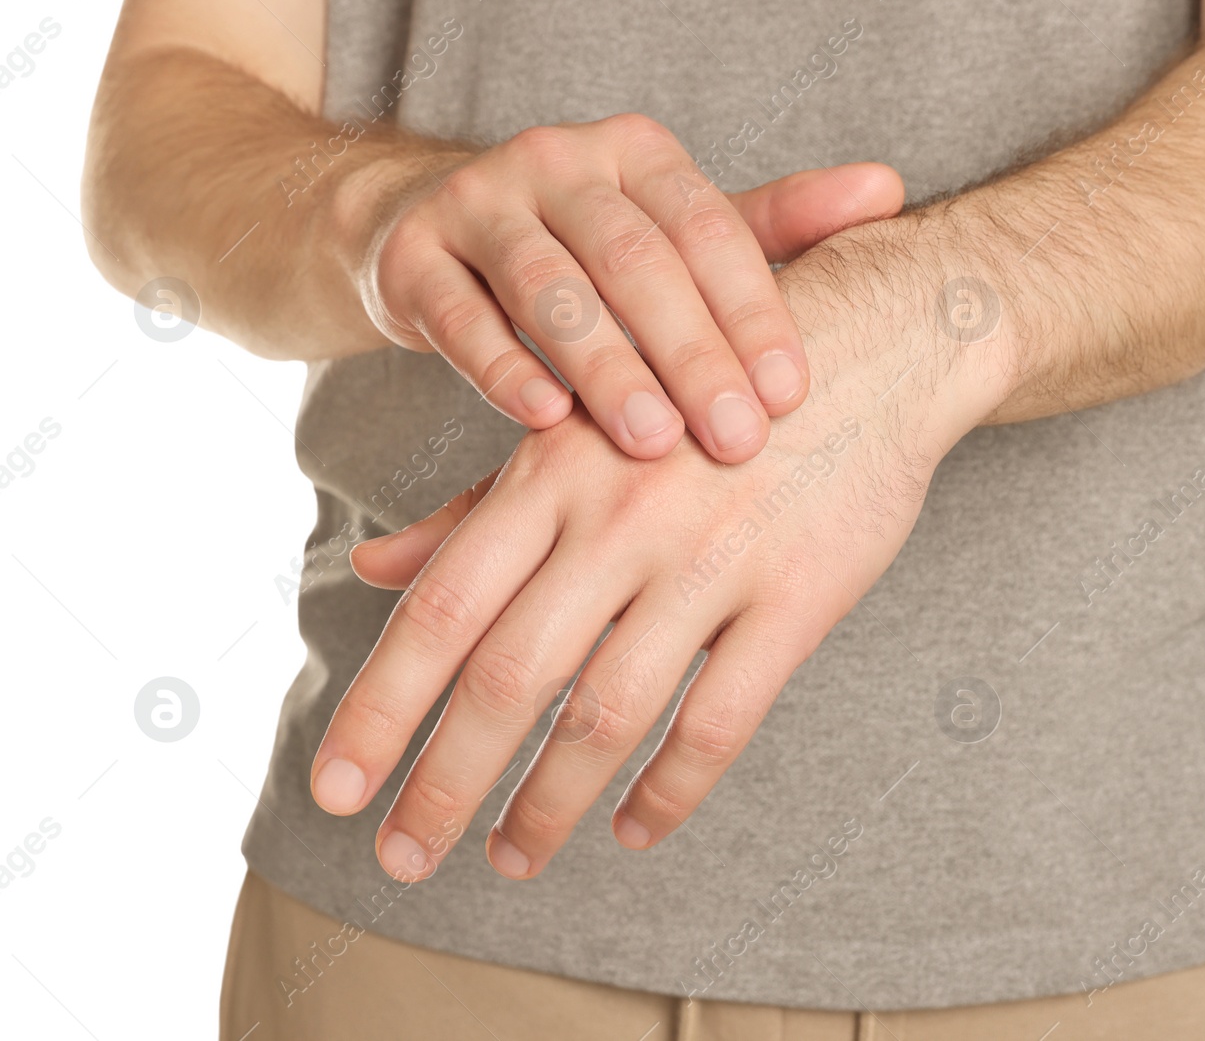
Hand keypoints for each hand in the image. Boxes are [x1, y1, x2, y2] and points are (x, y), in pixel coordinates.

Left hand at [308, 245, 1002, 881]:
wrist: (872, 344)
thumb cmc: (701, 388)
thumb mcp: (581, 424)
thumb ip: (476, 505)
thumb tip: (371, 568)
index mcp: (552, 471)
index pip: (440, 610)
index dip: (377, 709)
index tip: (332, 792)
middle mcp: (620, 517)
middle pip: (507, 677)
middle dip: (443, 785)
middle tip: (402, 860)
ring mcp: (712, 559)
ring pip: (608, 713)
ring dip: (547, 804)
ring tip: (509, 860)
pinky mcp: (796, 597)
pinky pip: (721, 721)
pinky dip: (670, 792)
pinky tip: (633, 829)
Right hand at [338, 113, 902, 461]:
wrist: (431, 235)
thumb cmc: (587, 255)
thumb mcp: (679, 239)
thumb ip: (774, 228)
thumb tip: (889, 190)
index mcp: (638, 154)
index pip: (708, 227)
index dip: (753, 311)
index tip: (793, 394)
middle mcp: (560, 162)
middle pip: (634, 257)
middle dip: (690, 353)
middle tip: (736, 440)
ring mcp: (478, 201)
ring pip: (547, 284)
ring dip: (604, 366)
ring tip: (650, 442)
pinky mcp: (411, 253)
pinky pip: (459, 313)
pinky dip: (501, 366)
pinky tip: (545, 421)